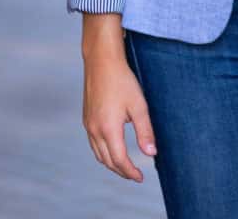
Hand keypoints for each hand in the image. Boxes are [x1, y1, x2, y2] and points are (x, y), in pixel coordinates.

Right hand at [82, 47, 157, 181]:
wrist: (101, 59)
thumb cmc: (122, 80)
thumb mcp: (138, 105)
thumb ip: (145, 131)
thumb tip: (151, 154)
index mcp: (108, 128)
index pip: (119, 160)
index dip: (130, 172)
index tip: (141, 177)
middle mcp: (94, 129)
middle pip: (107, 161)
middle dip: (121, 171)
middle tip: (135, 174)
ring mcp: (88, 124)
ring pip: (98, 154)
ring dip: (111, 163)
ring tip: (125, 165)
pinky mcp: (86, 117)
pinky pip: (93, 143)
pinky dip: (103, 151)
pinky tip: (113, 147)